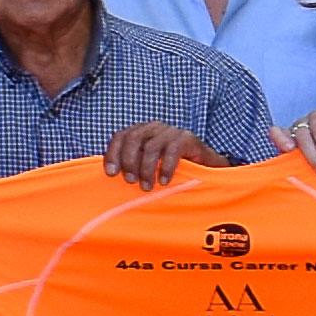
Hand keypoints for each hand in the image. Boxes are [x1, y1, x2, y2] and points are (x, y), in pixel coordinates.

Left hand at [104, 124, 223, 187]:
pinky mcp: (187, 138)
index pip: (120, 136)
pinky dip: (165, 167)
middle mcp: (154, 128)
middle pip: (133, 138)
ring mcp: (171, 131)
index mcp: (141, 132)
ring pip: (150, 146)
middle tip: (131, 182)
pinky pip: (171, 150)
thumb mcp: (147, 168)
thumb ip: (131, 167)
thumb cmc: (172, 172)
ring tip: (148, 187)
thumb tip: (109, 177)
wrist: (207, 170)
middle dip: (128, 162)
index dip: (113, 154)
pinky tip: (164, 181)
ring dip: (146, 169)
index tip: (111, 174)